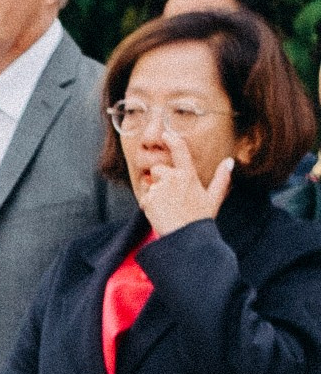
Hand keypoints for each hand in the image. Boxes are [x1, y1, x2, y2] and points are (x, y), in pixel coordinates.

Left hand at [132, 126, 233, 242]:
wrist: (185, 239)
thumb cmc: (200, 220)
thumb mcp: (214, 198)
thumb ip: (221, 178)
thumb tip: (229, 162)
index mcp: (188, 175)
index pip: (180, 150)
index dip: (172, 140)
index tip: (166, 134)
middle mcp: (172, 178)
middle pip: (158, 169)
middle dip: (161, 179)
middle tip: (172, 197)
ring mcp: (159, 189)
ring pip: (151, 185)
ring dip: (155, 194)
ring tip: (168, 209)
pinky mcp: (148, 200)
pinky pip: (145, 199)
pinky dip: (149, 206)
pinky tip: (160, 215)